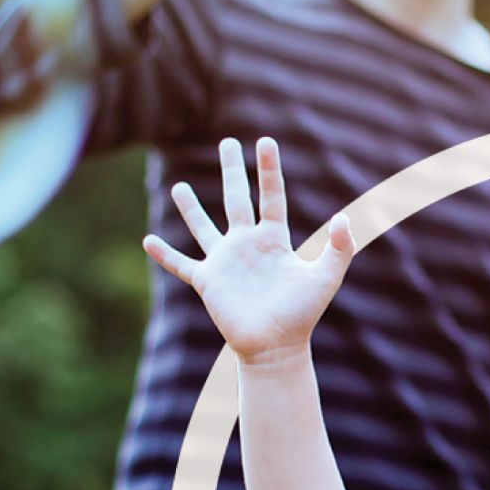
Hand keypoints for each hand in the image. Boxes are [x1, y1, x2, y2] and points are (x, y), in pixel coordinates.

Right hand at [143, 137, 356, 363]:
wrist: (277, 347)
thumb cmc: (302, 314)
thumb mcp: (325, 278)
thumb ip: (340, 249)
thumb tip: (342, 219)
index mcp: (274, 240)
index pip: (271, 196)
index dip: (269, 169)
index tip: (266, 141)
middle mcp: (247, 245)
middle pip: (237, 199)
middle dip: (232, 171)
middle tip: (227, 142)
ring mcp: (225, 262)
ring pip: (204, 227)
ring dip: (191, 208)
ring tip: (177, 187)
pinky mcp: (208, 282)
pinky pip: (182, 264)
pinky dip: (165, 254)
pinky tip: (147, 241)